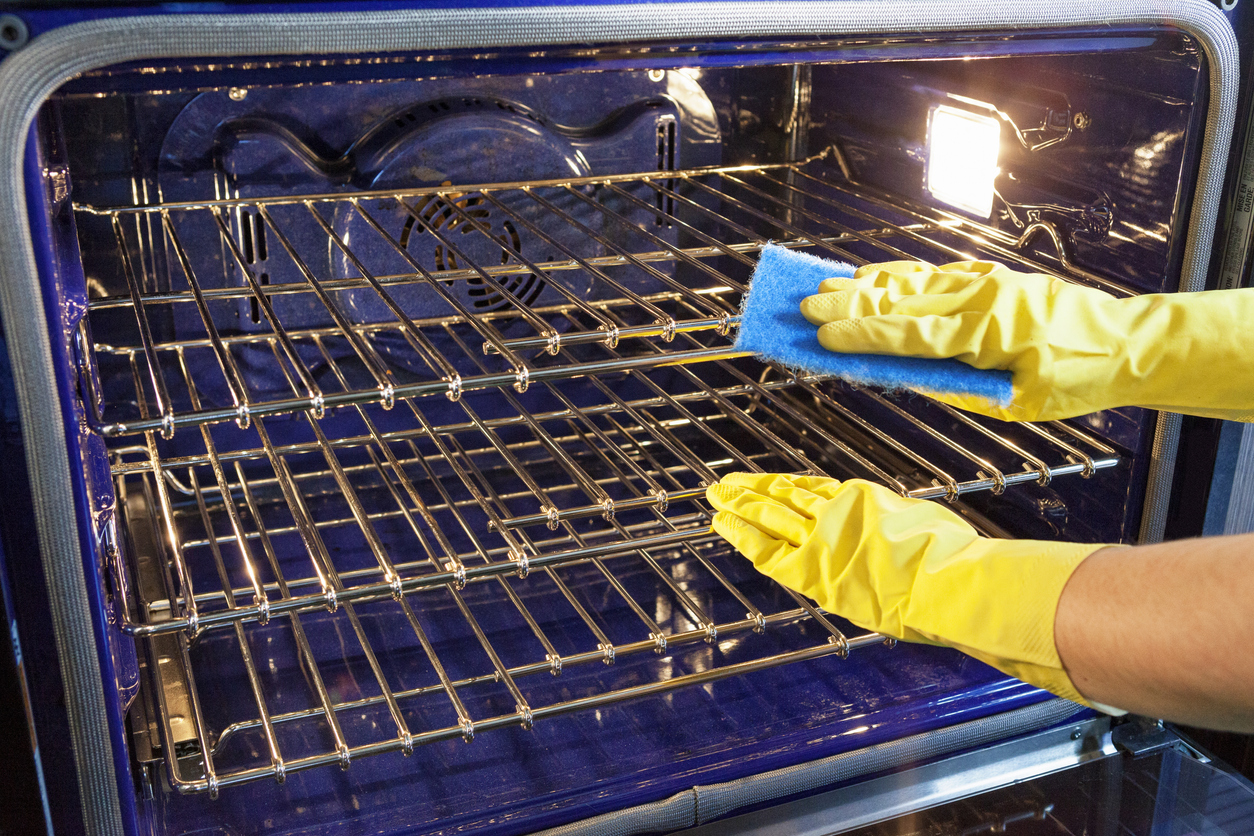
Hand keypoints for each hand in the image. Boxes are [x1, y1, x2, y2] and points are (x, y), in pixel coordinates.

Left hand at [706, 471, 1107, 705]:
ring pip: (770, 516)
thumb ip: (899, 526)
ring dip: (739, 506)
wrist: (948, 581)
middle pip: (784, 497)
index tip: (770, 482)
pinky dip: (742, 535)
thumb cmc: (950, 559)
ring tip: (715, 498)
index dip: (787, 485)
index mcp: (864, 500)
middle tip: (724, 485)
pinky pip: (768, 550)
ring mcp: (822, 539)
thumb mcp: (923, 525)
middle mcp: (837, 514)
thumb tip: (900, 532)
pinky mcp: (813, 570)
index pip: (815, 489)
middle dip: (752, 491)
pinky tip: (723, 525)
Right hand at [799, 260, 1253, 421]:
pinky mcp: (989, 278)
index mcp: (986, 331)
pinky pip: (932, 276)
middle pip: (900, 298)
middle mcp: (981, 297)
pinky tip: (870, 280)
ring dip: (865, 285)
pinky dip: (896, 278)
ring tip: (824, 288)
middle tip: (804, 307)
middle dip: (849, 304)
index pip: (909, 333)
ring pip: (912, 280)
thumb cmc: (1074, 378)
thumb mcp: (1012, 401)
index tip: (822, 338)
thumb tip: (904, 376)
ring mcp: (984, 282)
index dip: (861, 336)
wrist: (1126, 342)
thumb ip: (955, 386)